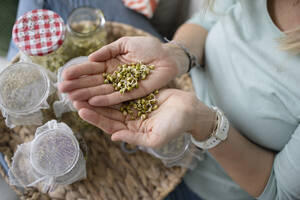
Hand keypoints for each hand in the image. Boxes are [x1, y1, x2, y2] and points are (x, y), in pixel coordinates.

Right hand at [59, 36, 187, 106]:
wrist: (166, 55)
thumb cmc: (147, 47)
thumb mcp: (125, 44)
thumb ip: (108, 51)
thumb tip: (91, 58)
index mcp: (111, 64)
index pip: (91, 69)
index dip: (78, 72)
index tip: (64, 76)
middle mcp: (114, 77)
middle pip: (93, 82)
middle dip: (78, 86)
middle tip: (62, 90)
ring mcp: (123, 86)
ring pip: (103, 92)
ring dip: (88, 95)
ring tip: (73, 99)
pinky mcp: (134, 93)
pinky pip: (118, 97)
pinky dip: (106, 100)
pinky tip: (93, 102)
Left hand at [73, 89, 214, 147]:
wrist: (189, 110)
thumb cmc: (175, 126)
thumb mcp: (156, 137)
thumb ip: (135, 138)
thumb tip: (114, 137)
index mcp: (132, 131)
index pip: (109, 125)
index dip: (95, 118)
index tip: (82, 109)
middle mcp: (130, 119)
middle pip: (107, 112)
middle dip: (91, 105)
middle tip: (76, 96)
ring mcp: (133, 106)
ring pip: (112, 101)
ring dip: (98, 94)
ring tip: (84, 87)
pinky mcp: (138, 95)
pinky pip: (121, 90)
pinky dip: (111, 86)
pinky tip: (101, 79)